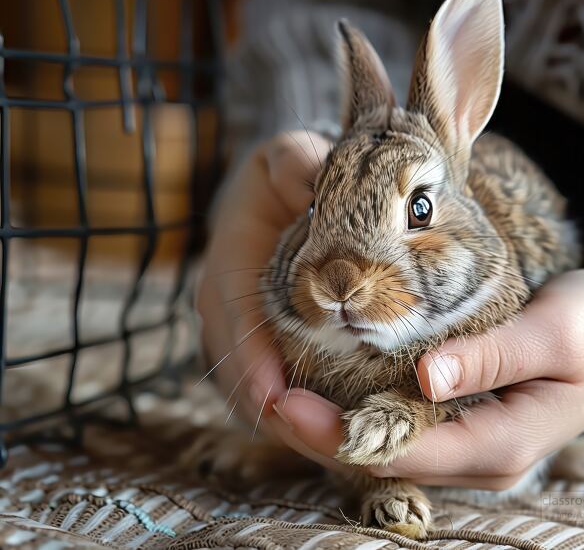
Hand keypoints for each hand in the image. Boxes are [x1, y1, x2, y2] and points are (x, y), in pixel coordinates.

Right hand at [196, 130, 337, 455]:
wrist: (281, 187)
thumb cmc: (291, 172)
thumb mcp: (292, 155)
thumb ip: (299, 164)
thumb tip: (313, 187)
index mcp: (230, 260)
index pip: (237, 318)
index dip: (254, 360)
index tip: (276, 397)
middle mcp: (224, 304)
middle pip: (242, 370)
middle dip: (276, 409)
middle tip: (323, 441)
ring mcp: (238, 330)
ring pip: (254, 390)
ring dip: (290, 422)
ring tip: (336, 448)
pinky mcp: (258, 345)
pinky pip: (272, 388)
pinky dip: (299, 412)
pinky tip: (337, 431)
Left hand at [274, 245, 583, 486]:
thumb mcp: (553, 334)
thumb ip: (488, 357)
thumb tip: (421, 377)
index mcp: (500, 445)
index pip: (399, 451)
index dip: (335, 433)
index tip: (280, 399)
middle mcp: (482, 454)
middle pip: (385, 455)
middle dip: (322, 431)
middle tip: (265, 389)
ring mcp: (477, 438)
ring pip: (391, 441)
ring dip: (339, 418)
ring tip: (286, 381)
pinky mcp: (473, 414)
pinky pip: (408, 420)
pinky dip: (367, 403)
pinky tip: (338, 373)